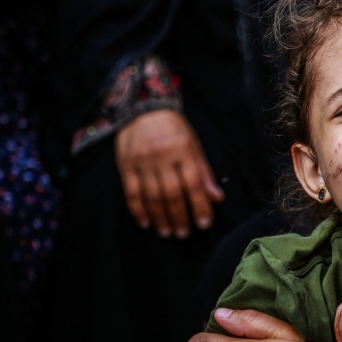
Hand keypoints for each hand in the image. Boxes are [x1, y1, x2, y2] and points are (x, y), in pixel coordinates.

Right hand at [115, 109, 223, 237]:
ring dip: (160, 217)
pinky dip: (138, 210)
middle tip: (183, 233)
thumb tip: (216, 198)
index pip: (194, 183)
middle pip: (172, 193)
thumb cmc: (174, 129)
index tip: (204, 224)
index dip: (200, 205)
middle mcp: (163, 157)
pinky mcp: (125, 165)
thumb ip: (204, 172)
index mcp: (184, 151)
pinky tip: (146, 223)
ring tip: (167, 232)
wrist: (142, 108)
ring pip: (152, 196)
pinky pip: (131, 192)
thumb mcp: (194, 146)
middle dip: (179, 216)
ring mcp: (142, 162)